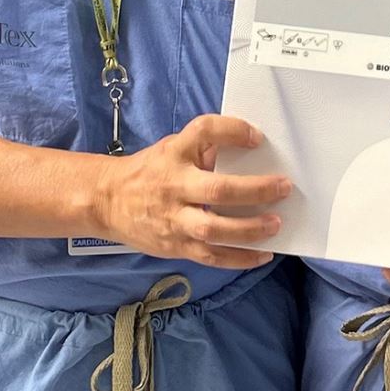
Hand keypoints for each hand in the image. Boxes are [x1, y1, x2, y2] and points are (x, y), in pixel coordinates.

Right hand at [96, 115, 289, 269]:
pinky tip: (262, 255)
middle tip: (283, 187)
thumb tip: (250, 148)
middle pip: (218, 190)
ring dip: (250, 230)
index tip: (257, 137)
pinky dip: (239, 259)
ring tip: (275, 224)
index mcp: (174, 154)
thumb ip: (204, 149)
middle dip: (255, 190)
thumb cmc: (148, 172)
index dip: (232, 131)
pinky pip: (210, 257)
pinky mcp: (175, 246)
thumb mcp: (171, 149)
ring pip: (214, 230)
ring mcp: (174, 220)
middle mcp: (174, 186)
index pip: (204, 132)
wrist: (106, 200)